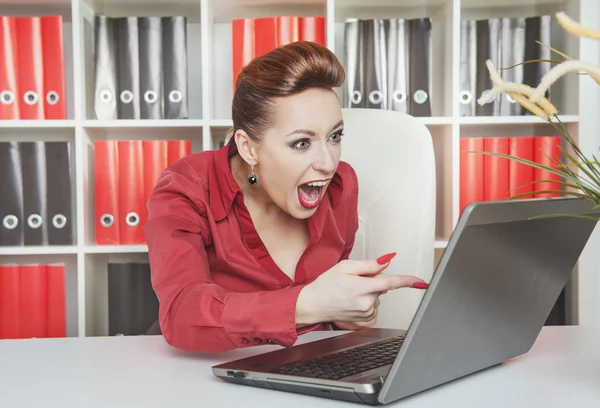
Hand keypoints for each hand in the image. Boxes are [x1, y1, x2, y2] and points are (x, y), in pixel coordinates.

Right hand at [295, 252, 427, 325]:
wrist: (313, 305)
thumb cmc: (325, 285)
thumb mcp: (345, 267)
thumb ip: (369, 265)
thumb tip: (387, 261)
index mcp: (361, 287)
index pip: (390, 282)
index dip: (407, 281)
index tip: (421, 282)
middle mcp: (365, 303)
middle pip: (382, 287)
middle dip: (373, 281)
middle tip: (354, 281)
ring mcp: (365, 313)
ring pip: (378, 297)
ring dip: (369, 293)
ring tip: (350, 292)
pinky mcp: (364, 320)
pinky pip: (374, 308)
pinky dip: (367, 303)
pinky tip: (353, 301)